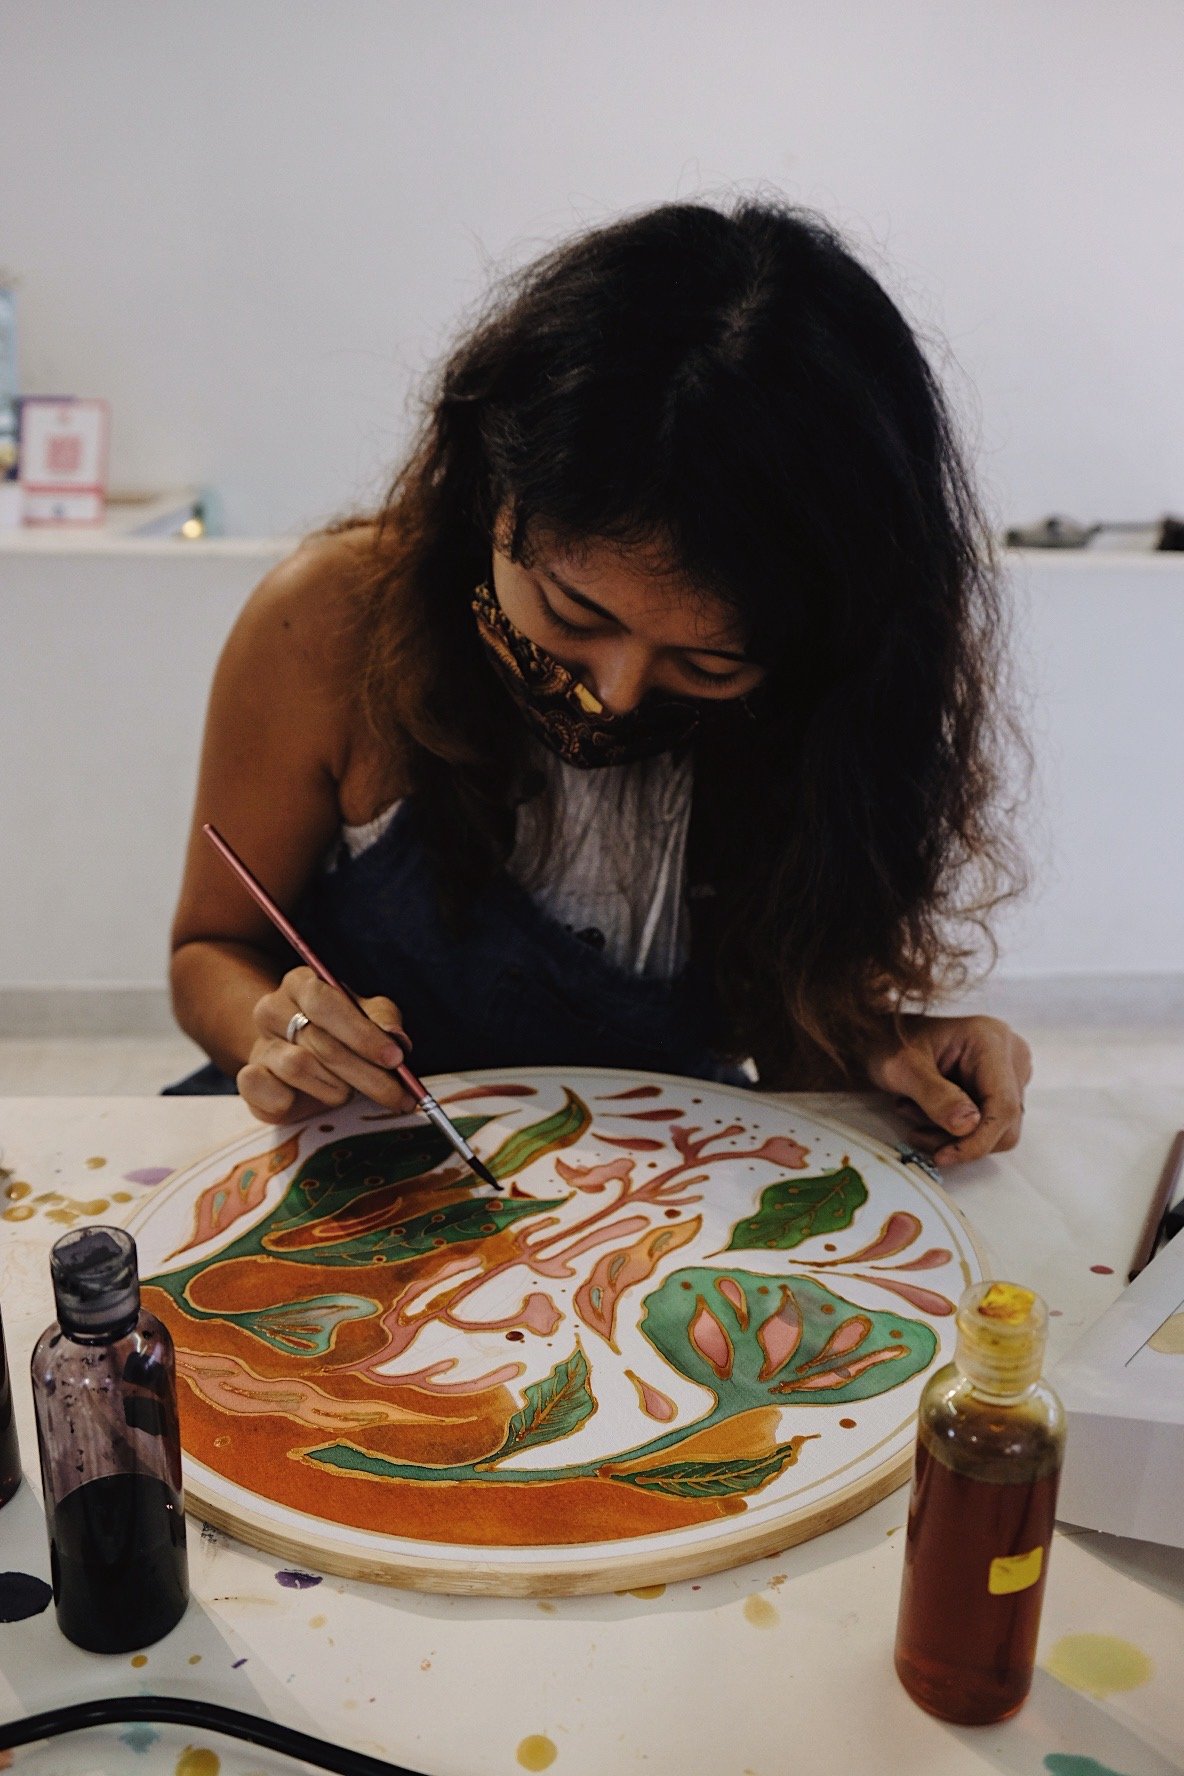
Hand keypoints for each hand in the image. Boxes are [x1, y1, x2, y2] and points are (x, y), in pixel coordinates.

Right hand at [237, 965, 417, 1124]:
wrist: (296, 1064)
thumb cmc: (339, 1035)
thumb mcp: (367, 1017)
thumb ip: (383, 1020)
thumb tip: (395, 1037)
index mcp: (301, 983)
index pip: (326, 1001)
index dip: (362, 1033)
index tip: (395, 1059)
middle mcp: (273, 1009)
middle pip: (319, 1041)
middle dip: (366, 1073)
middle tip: (397, 1096)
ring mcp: (258, 1044)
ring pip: (299, 1067)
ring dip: (336, 1088)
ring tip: (347, 1092)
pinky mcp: (249, 1080)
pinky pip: (270, 1093)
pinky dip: (294, 1101)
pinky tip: (308, 1100)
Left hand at [865, 1014, 1031, 1166]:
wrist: (882, 1035)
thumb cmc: (888, 1043)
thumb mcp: (901, 1068)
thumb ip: (934, 1095)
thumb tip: (968, 1126)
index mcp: (991, 1040)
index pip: (1003, 1105)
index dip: (978, 1140)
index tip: (943, 1156)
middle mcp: (1009, 1055)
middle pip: (1004, 1122)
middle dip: (959, 1139)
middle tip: (915, 1132)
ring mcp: (1008, 1071)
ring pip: (996, 1129)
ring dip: (952, 1135)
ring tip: (911, 1112)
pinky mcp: (999, 1086)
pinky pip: (987, 1125)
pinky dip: (954, 1130)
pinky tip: (925, 1113)